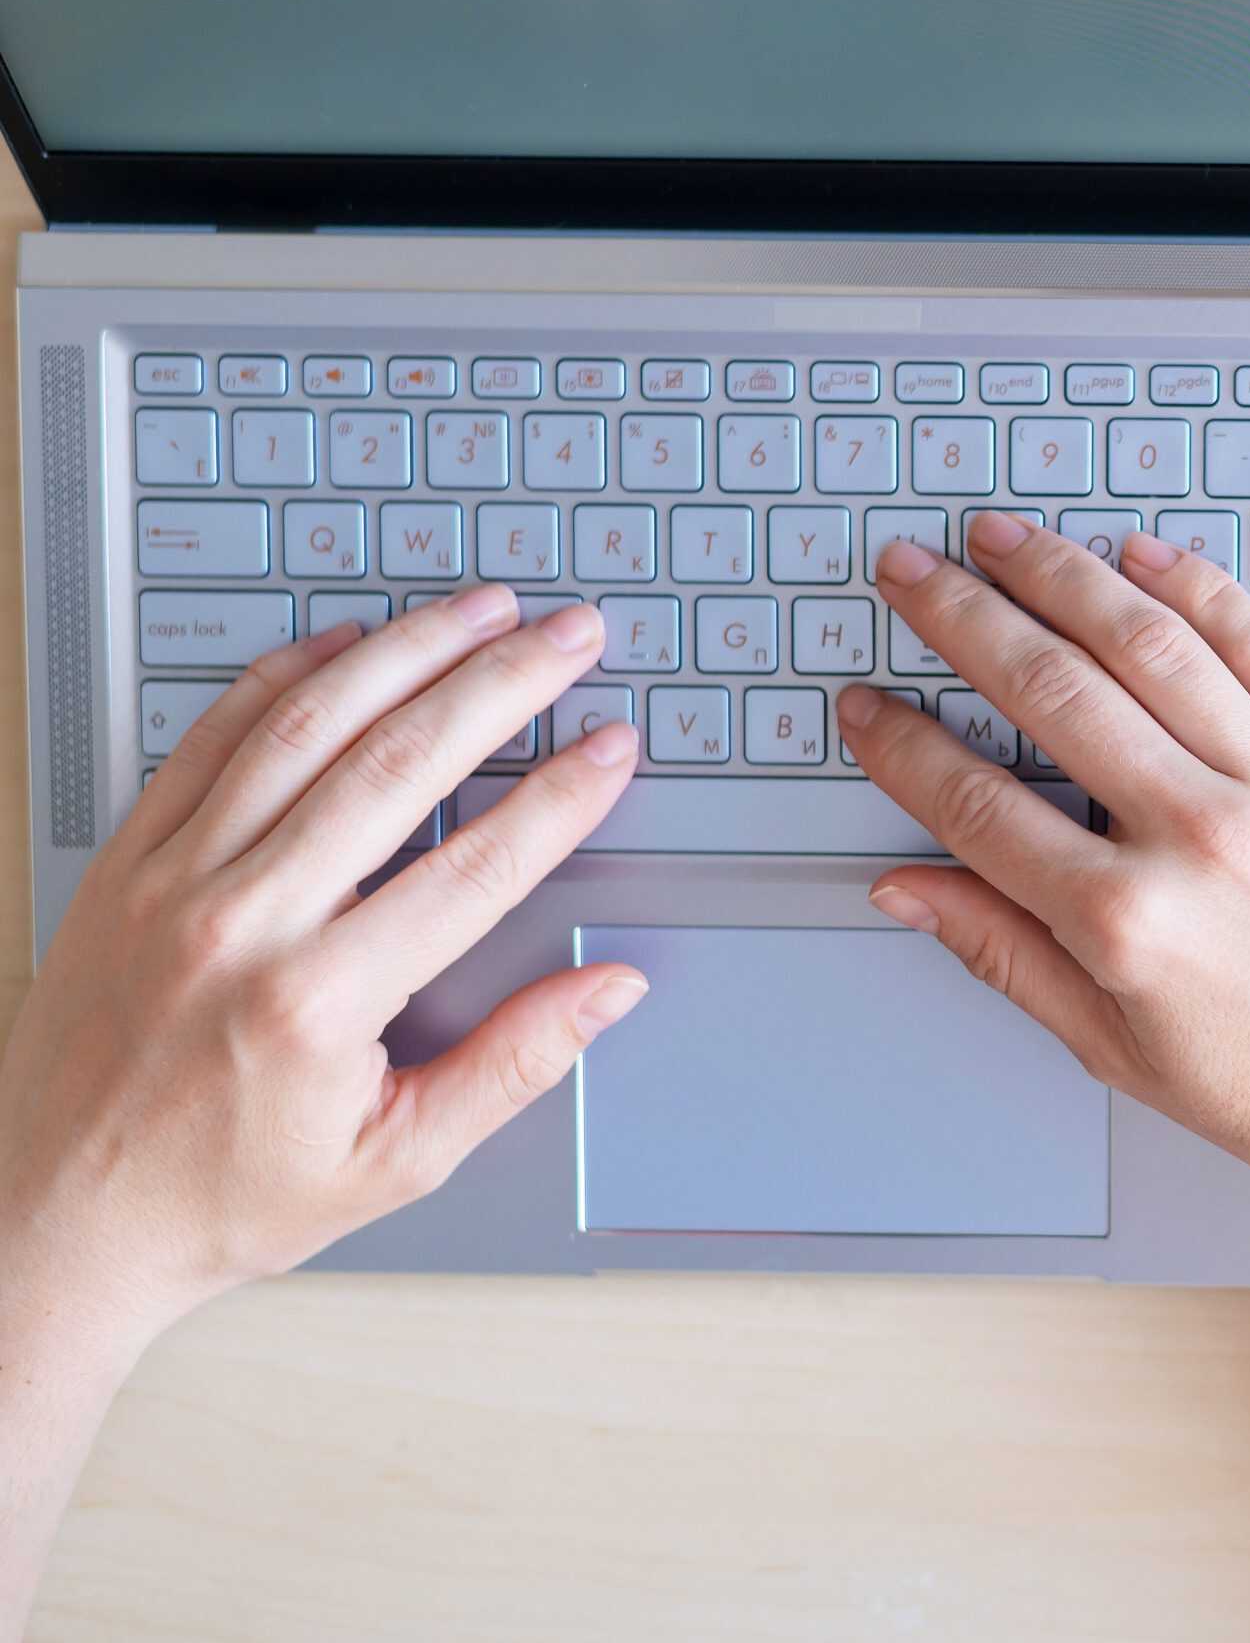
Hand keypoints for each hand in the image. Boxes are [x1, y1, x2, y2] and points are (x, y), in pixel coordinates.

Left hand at [0, 586, 645, 1357]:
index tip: (612, 748)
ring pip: (306, 726)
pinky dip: (283, 677)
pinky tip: (346, 644)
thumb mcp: (397, 1160)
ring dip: (405, 652)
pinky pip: (210, 739)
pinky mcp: (124, 862)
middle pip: (399, 764)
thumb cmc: (222, 1199)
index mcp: (319, 1003)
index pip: (477, 869)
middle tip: (567, 637)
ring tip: (478, 611)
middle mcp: (241, 924)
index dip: (560, 798)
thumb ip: (515, 1064)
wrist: (54, 1221)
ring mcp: (172, 881)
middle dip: (501, 683)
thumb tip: (610, 989)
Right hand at [839, 519, 1249, 1240]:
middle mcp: (1203, 839)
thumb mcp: (1123, 1050)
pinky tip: (1141, 558)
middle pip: (1052, 692)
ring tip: (1004, 540)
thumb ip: (1008, 956)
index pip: (977, 803)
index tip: (867, 706)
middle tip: (911, 574)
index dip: (904, 747)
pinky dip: (1197, 590)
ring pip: (1150, 644)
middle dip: (962, 619)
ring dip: (1063, 576)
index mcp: (1130, 923)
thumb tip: (907, 892)